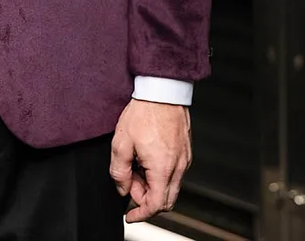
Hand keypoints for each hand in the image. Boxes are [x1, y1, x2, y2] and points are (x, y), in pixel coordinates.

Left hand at [109, 99, 191, 222]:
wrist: (162, 90)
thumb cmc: (144, 112)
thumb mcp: (121, 142)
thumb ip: (119, 170)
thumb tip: (122, 188)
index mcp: (163, 168)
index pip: (156, 205)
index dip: (141, 213)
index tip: (131, 214)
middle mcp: (178, 167)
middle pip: (165, 200)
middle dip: (145, 198)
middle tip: (129, 180)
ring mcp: (184, 159)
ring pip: (170, 186)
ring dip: (152, 184)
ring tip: (135, 162)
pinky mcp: (185, 151)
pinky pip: (174, 172)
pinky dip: (159, 173)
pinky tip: (146, 156)